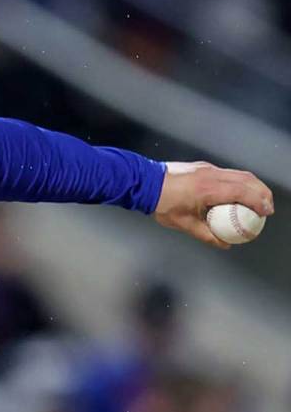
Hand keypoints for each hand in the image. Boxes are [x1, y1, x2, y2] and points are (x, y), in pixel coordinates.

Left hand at [154, 161, 274, 248]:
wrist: (144, 182)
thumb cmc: (162, 204)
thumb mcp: (184, 224)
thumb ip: (206, 235)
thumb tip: (224, 244)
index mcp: (208, 189)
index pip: (242, 192)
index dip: (258, 202)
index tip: (266, 212)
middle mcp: (211, 175)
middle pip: (247, 180)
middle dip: (262, 192)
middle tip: (267, 207)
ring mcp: (207, 168)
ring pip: (239, 173)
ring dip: (252, 185)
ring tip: (258, 199)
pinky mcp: (203, 166)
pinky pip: (228, 173)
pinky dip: (239, 181)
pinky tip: (238, 192)